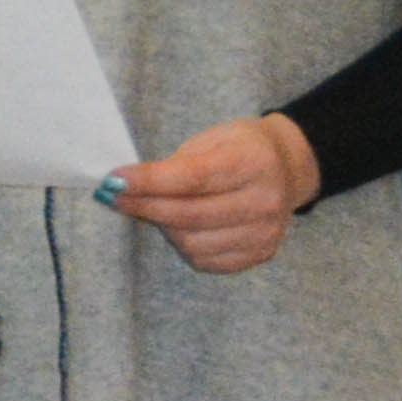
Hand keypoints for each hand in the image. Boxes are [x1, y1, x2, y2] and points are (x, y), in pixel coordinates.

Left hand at [104, 112, 316, 273]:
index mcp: (254, 163)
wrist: (288, 167)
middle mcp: (266, 200)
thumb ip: (175, 164)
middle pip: (188, 215)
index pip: (192, 178)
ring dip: (163, 227)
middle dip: (144, 206)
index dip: (148, 182)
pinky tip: (179, 227)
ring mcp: (266, 232)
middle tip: (114, 197)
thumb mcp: (211, 140)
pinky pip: (206, 260)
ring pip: (192, 242)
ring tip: (155, 209)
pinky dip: (184, 245)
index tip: (113, 181)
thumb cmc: (239, 149)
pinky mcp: (260, 253)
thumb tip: (125, 187)